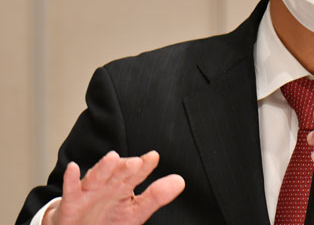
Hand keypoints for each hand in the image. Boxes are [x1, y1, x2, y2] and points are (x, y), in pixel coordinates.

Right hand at [43, 151, 184, 224]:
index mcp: (124, 186)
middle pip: (118, 174)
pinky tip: (73, 168)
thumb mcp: (136, 211)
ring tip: (112, 158)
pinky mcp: (71, 202)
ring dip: (103, 168)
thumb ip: (156, 196)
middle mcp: (108, 185)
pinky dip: (71, 179)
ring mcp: (89, 192)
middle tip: (136, 162)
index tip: (153, 158)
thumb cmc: (108, 219)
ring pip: (96, 177)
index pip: (137, 174)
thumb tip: (180, 181)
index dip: (145, 166)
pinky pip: (71, 190)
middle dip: (125, 168)